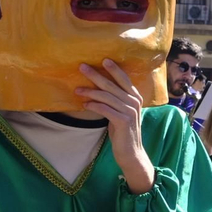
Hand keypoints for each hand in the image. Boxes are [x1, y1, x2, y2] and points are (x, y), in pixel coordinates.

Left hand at [78, 59, 154, 192]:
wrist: (131, 152)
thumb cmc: (122, 131)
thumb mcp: (120, 112)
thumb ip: (115, 101)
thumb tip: (97, 89)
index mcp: (135, 97)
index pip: (124, 79)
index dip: (114, 69)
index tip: (103, 59)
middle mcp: (134, 102)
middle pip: (112, 84)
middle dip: (96, 75)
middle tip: (82, 67)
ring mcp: (129, 111)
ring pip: (106, 96)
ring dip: (90, 92)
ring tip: (77, 90)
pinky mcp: (123, 121)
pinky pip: (104, 109)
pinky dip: (93, 105)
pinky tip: (84, 104)